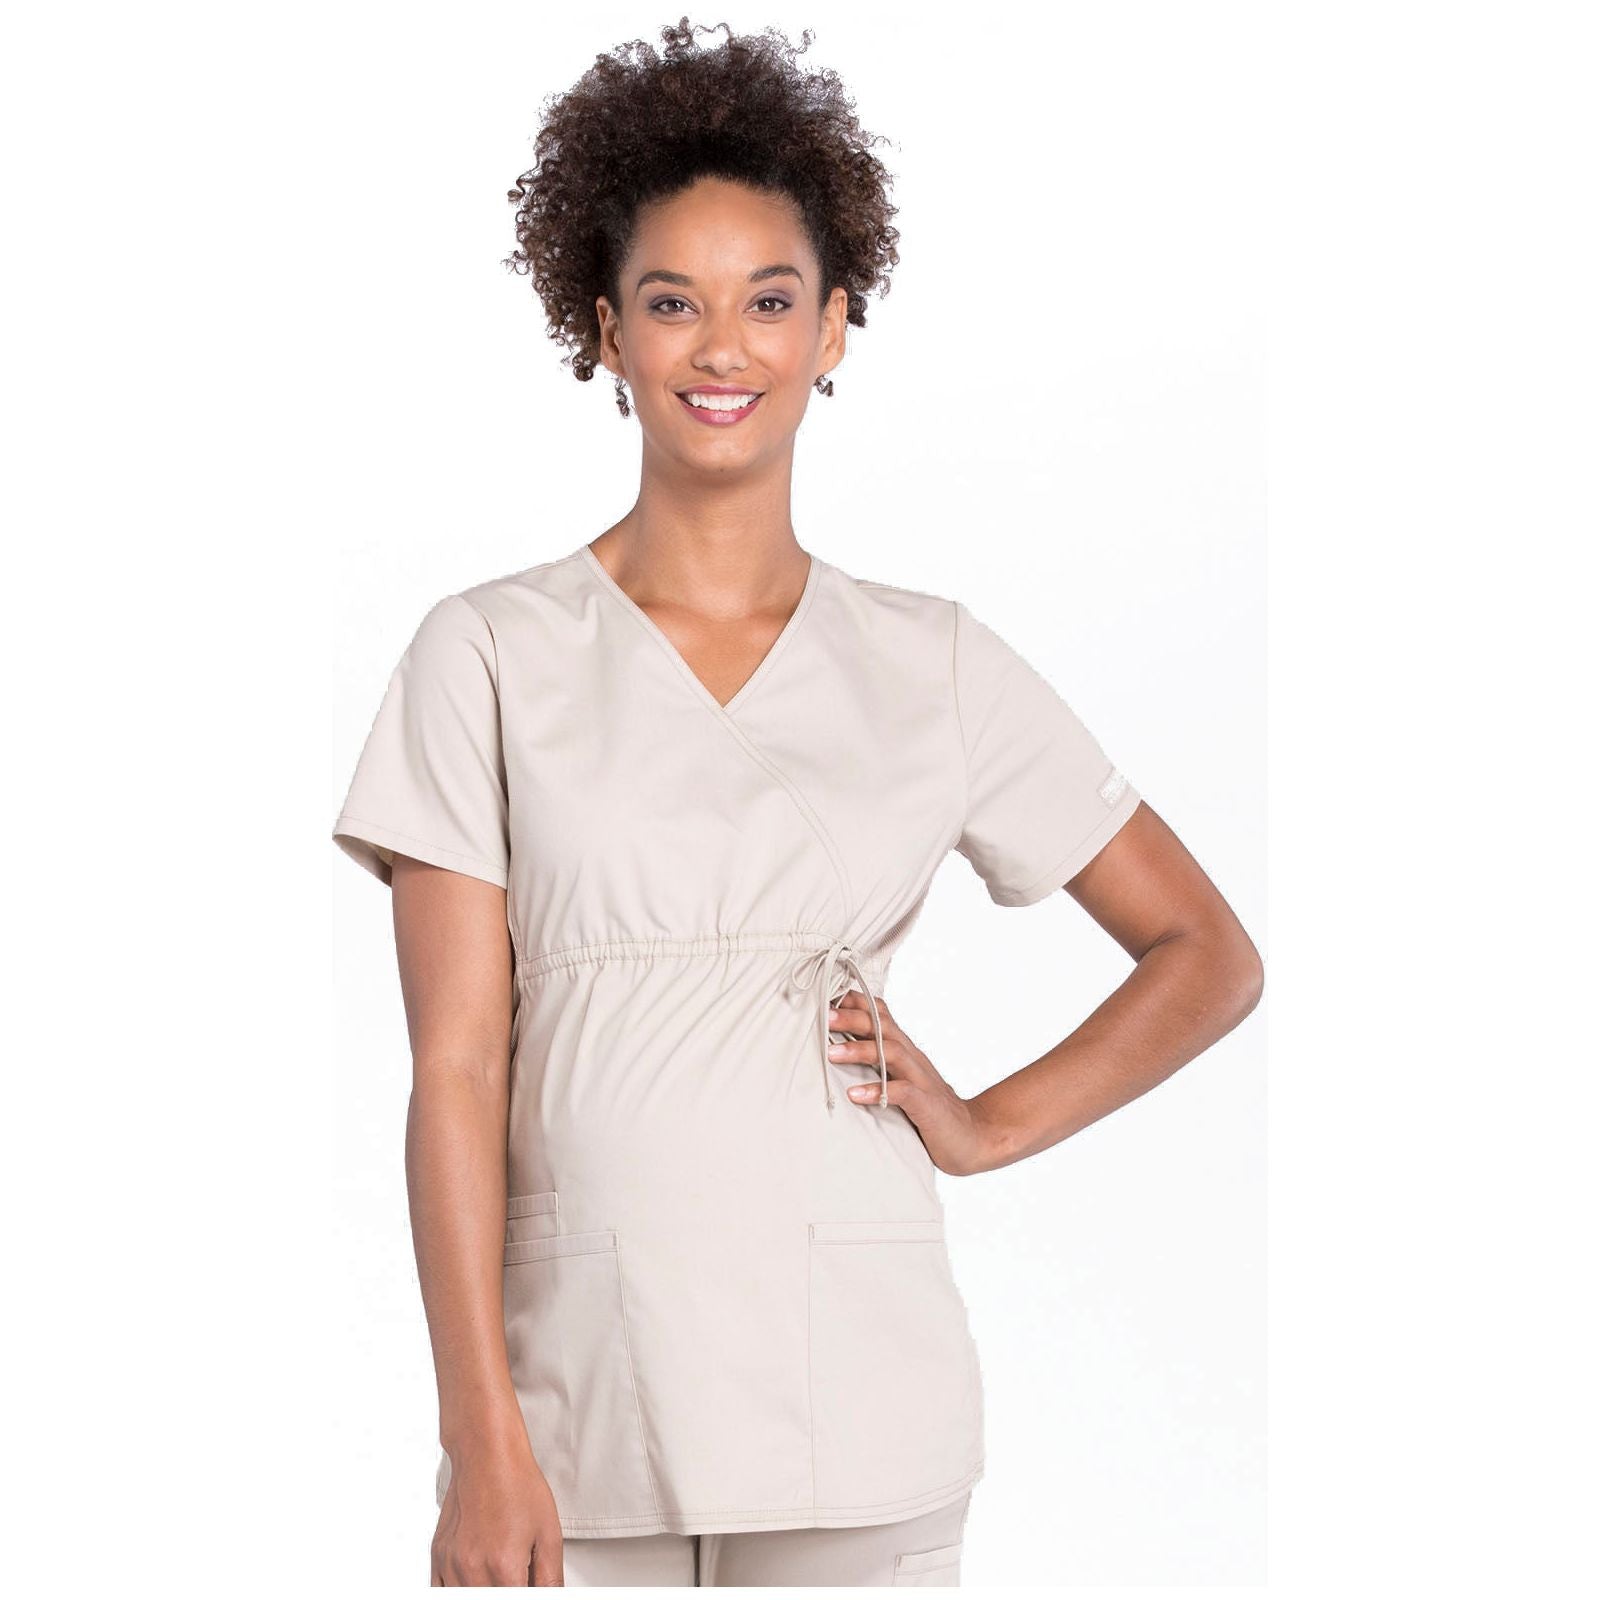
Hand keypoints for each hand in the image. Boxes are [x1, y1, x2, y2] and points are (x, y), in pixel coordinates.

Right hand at [431, 1429, 563, 1585]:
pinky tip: (475, 1579)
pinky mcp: (438, 1557)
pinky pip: (441, 1592)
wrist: (487, 1454)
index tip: (528, 1585)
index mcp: (504, 1567)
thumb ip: (550, 1578)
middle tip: (518, 1574)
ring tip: (499, 1571)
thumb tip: (550, 1598)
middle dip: (509, 1589)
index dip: (527, 1596)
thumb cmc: (518, 1485)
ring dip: (484, 1589)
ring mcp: (451, 1565)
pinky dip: (458, 1591)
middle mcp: (473, 1570)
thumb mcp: (549, 1533)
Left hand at [827, 990, 992, 1176]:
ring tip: (831, 1053)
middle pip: (883, 1026)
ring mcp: (922, 1079)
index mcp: (905, 1049)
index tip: (824, 997)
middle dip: (851, 1018)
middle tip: (822, 1017)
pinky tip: (855, 1094)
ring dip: (860, 1050)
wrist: (972, 1136)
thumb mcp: (900, 1078)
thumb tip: (835, 1049)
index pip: (881, 1014)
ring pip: (891, 1053)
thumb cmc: (928, 1108)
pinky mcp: (927, 1105)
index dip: (855, 1002)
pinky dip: (878, 1090)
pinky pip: (903, 1092)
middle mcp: (913, 1058)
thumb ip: (876, 1062)